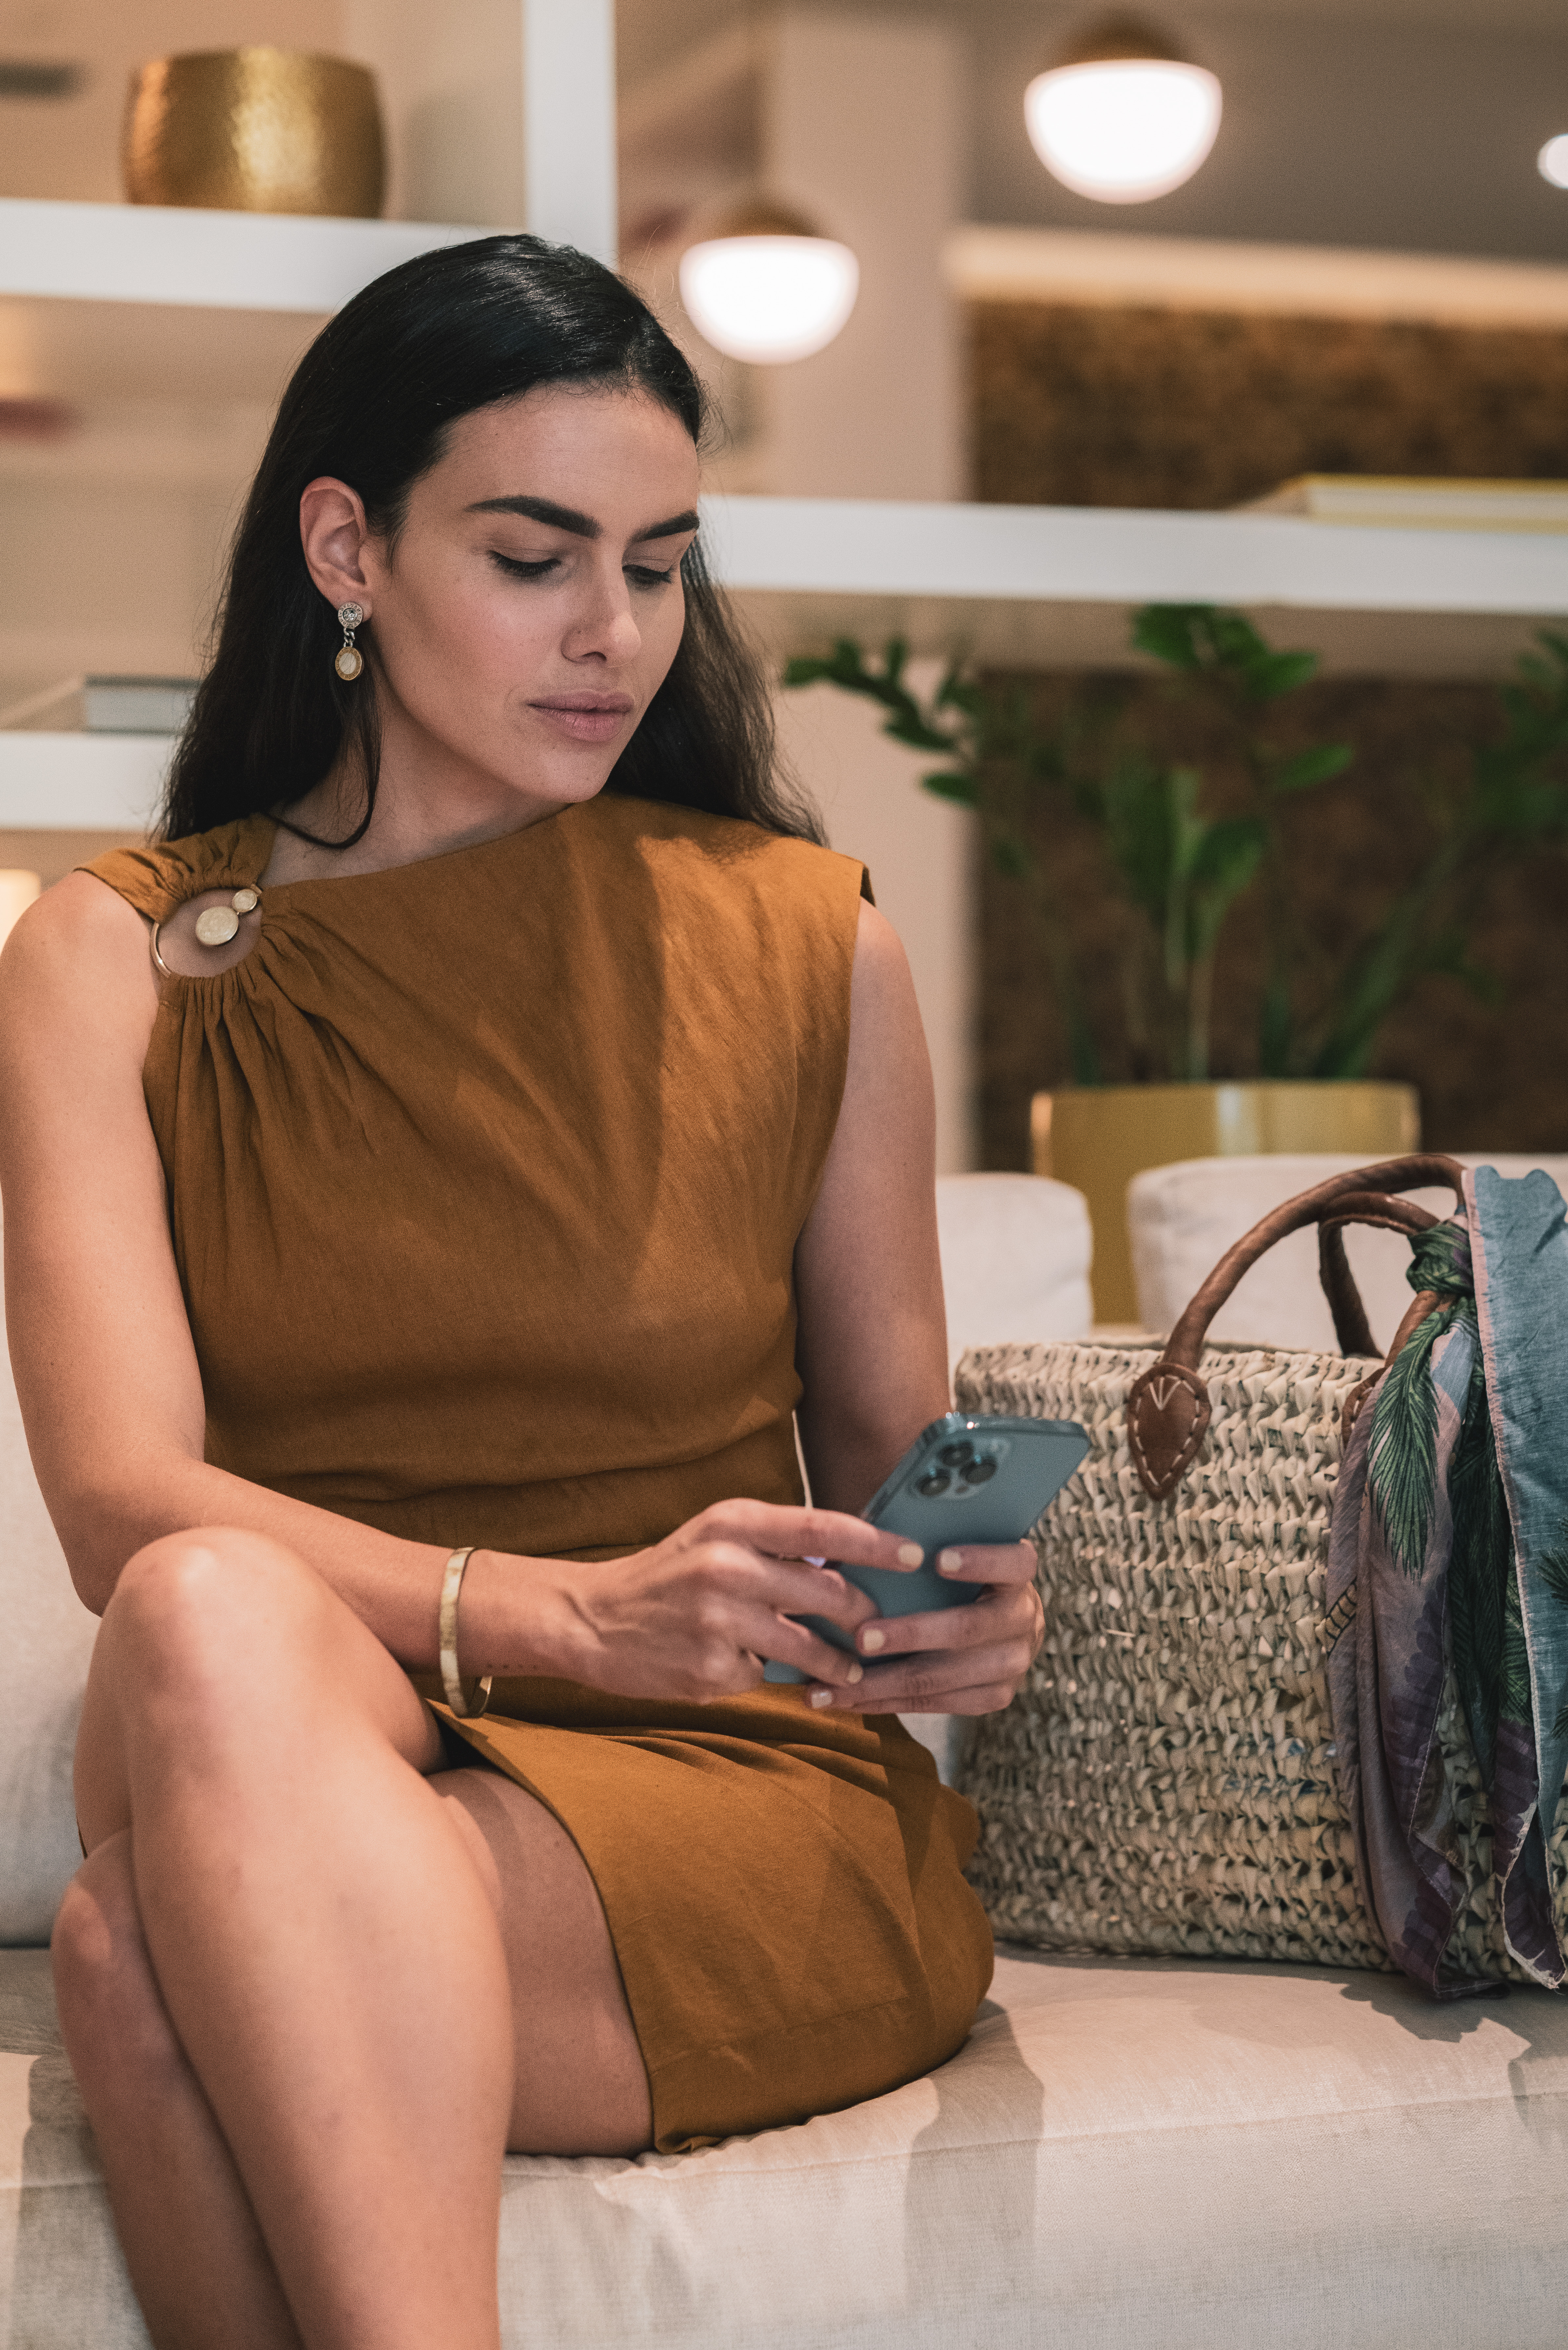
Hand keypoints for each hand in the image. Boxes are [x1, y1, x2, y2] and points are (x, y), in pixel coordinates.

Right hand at [541, 1500, 928, 1703]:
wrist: (591, 1621)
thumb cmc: (667, 1575)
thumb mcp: (716, 1536)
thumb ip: (776, 1543)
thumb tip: (848, 1560)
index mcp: (733, 1523)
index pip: (824, 1526)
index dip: (877, 1543)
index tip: (915, 1556)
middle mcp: (728, 1566)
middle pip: (828, 1592)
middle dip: (865, 1615)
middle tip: (879, 1627)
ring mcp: (719, 1622)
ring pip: (808, 1646)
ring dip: (838, 1662)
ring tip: (849, 1668)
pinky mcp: (711, 1670)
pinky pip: (765, 1677)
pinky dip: (770, 1676)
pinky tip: (751, 1669)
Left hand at [803, 1540, 1042, 1716]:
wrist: (1003, 1623)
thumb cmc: (959, 1577)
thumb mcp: (957, 1552)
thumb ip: (925, 1547)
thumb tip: (868, 1536)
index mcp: (1018, 1574)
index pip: (1013, 1562)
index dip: (980, 1561)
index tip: (938, 1559)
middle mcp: (1024, 1619)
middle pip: (968, 1628)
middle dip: (909, 1635)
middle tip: (861, 1638)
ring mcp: (1013, 1664)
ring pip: (945, 1677)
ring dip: (884, 1682)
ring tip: (836, 1682)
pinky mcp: (996, 1697)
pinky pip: (936, 1703)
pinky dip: (887, 1702)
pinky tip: (848, 1699)